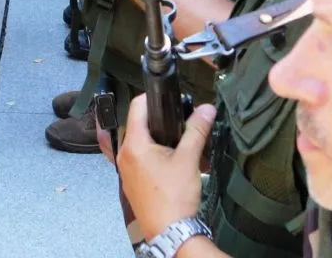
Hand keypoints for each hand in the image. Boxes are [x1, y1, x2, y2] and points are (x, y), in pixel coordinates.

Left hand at [117, 97, 216, 238]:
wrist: (170, 232)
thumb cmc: (175, 197)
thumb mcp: (188, 159)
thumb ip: (196, 130)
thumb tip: (206, 108)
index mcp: (134, 144)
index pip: (137, 107)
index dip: (153, 98)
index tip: (169, 98)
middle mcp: (125, 155)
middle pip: (140, 125)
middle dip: (162, 122)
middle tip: (181, 123)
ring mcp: (126, 170)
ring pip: (143, 144)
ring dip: (161, 141)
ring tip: (182, 145)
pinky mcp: (133, 182)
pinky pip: (142, 160)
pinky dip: (156, 157)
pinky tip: (175, 163)